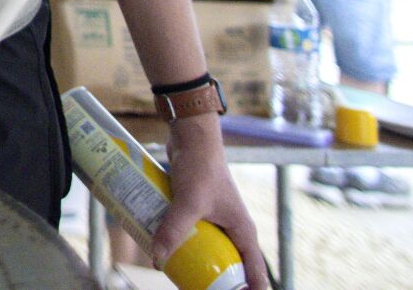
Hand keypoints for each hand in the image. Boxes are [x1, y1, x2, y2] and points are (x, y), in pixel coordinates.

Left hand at [152, 114, 267, 287]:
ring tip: (178, 273)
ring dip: (195, 260)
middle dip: (215, 280)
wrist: (191, 138)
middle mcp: (233, 228)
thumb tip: (158, 257)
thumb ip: (173, 228)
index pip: (254, 271)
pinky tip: (163, 248)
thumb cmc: (200, 167)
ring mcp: (215, 219)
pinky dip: (181, 242)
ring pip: (208, 250)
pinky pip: (192, 233)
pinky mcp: (198, 210)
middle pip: (229, 265)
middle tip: (195, 288)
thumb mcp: (188, 202)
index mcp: (243, 232)